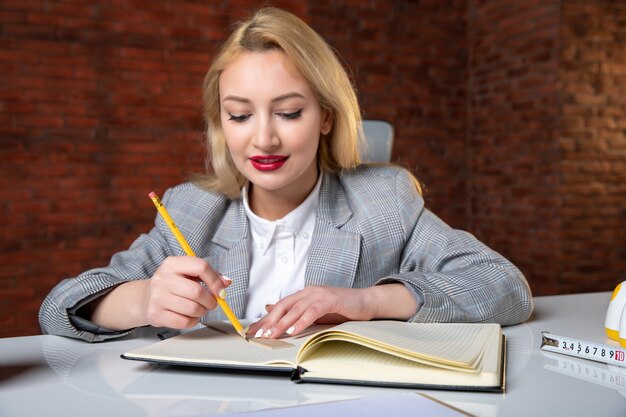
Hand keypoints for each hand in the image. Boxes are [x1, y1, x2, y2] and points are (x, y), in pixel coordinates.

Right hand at [87, 256, 230, 330]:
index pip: (200, 266)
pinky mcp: (155, 314)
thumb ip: (209, 275)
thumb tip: (226, 282)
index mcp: (172, 264)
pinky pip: (184, 322)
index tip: (220, 290)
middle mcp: (162, 278)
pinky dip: (193, 321)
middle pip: (197, 291)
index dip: (215, 280)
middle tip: (211, 303)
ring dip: (202, 311)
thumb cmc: (173, 284)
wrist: (145, 298)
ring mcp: (157, 297)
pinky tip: (190, 316)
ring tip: (200, 309)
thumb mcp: (188, 273)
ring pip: (192, 308)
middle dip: (210, 301)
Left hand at [247, 283, 417, 338]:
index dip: (265, 319)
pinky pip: (312, 311)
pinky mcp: (330, 300)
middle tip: (258, 334)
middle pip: (283, 306)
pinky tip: (293, 330)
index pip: (280, 307)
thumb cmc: (341, 308)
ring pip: (295, 309)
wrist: (365, 302)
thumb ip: (297, 312)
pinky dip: (302, 321)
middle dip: (270, 321)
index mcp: (303, 294)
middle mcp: (308, 292)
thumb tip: (272, 310)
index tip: (253, 331)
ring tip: (272, 334)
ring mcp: (319, 294)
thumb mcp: (315, 312)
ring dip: (282, 323)